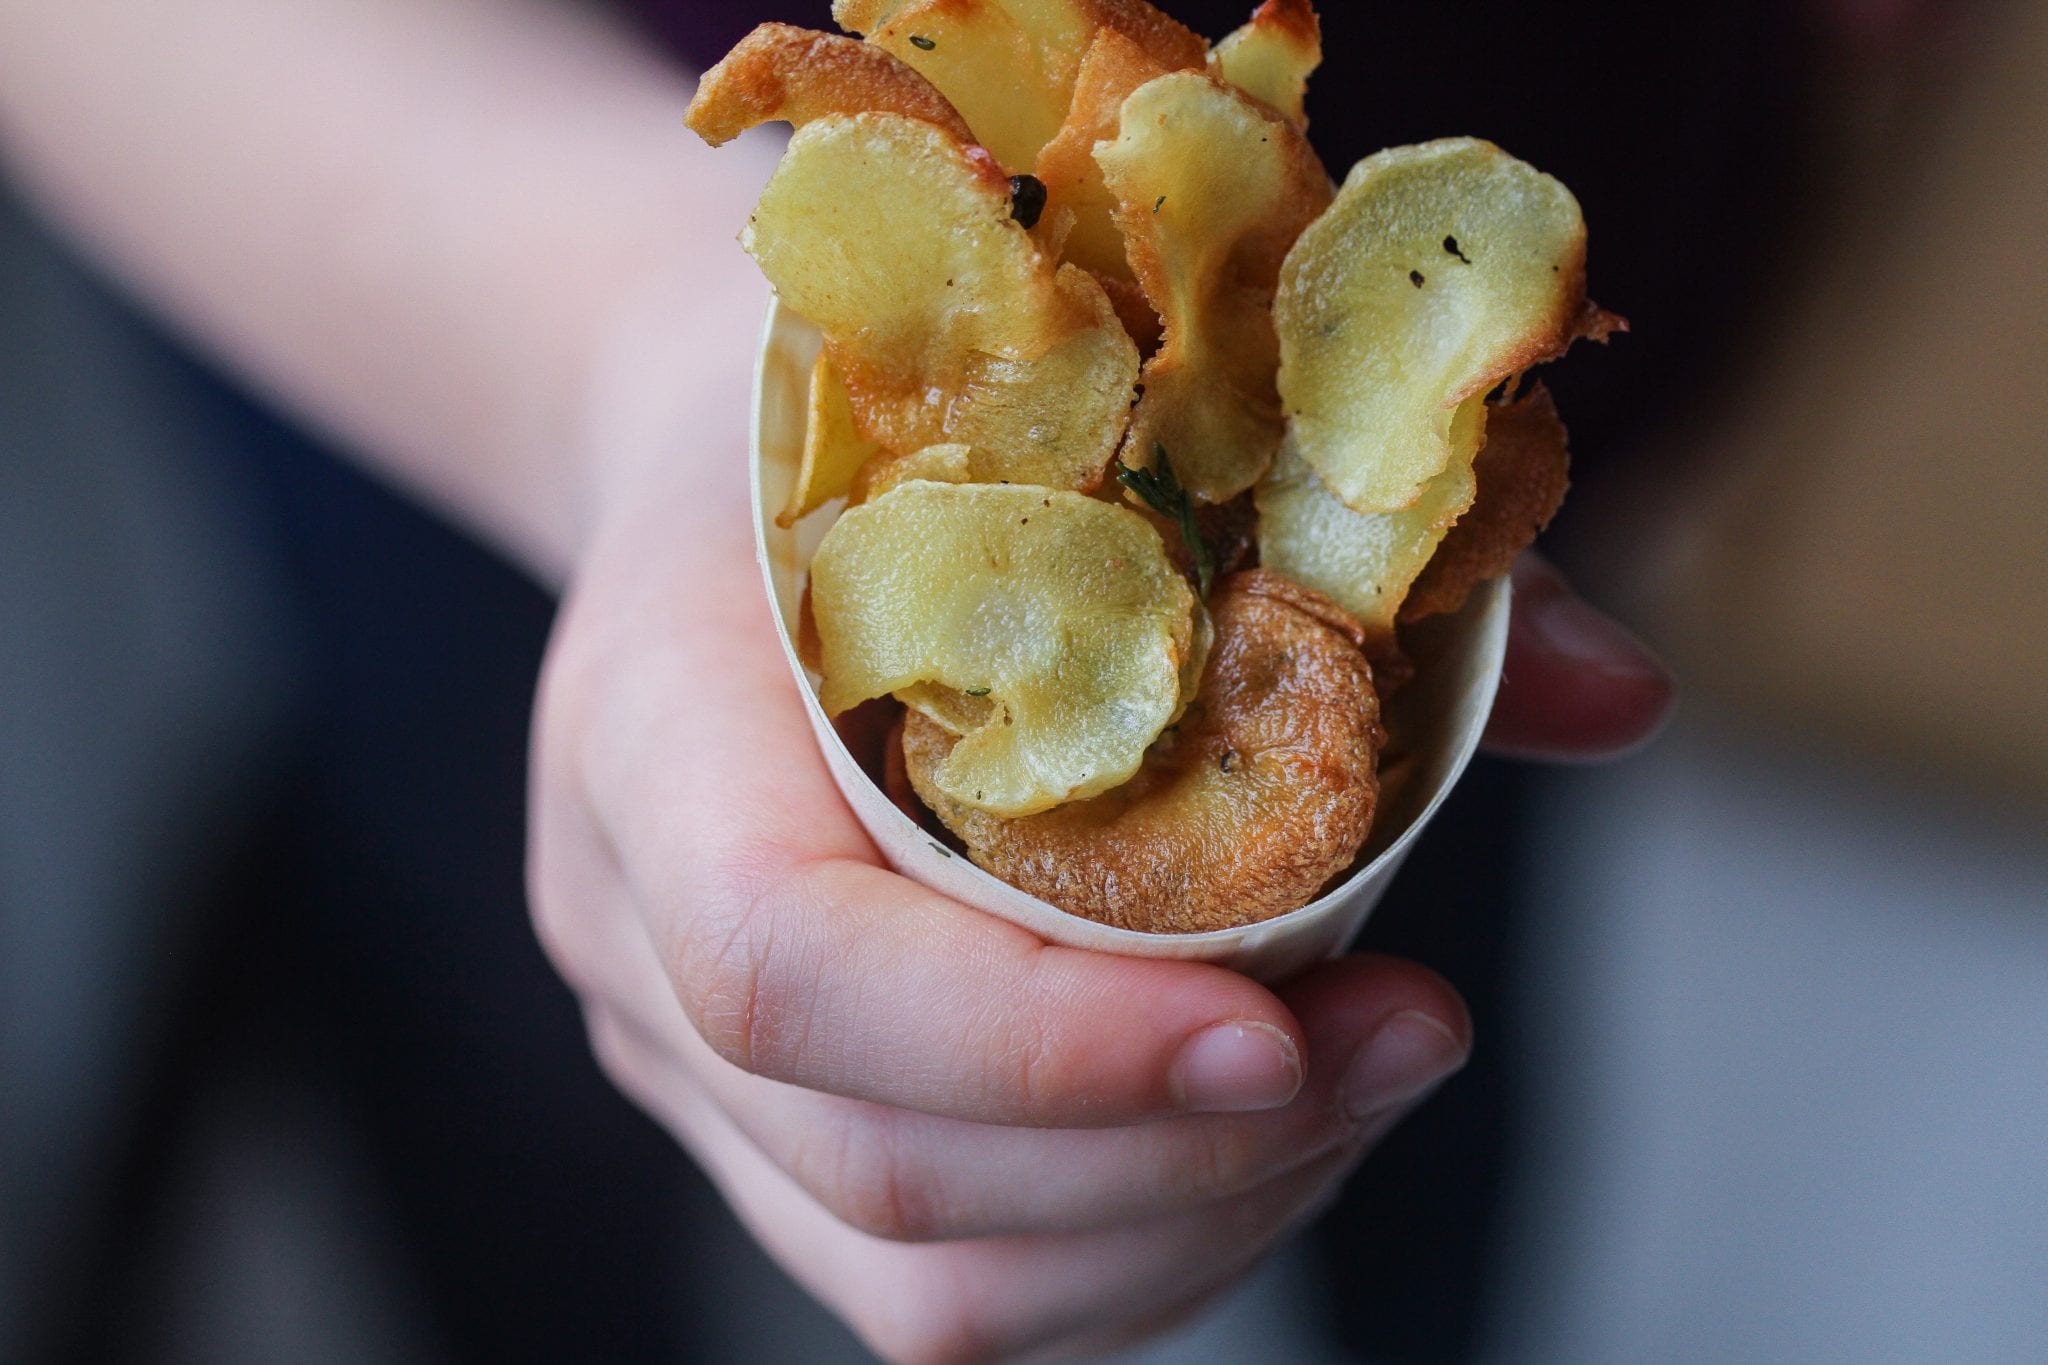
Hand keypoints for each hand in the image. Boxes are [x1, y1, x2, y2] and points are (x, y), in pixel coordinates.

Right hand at [529, 353, 1670, 1359]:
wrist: (721, 454)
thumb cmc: (886, 415)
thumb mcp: (1045, 408)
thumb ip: (1325, 549)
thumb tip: (1616, 698)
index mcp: (654, 715)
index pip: (783, 964)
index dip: (1032, 1039)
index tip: (1286, 1026)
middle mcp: (626, 913)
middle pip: (876, 1157)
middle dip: (1185, 1151)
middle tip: (1409, 1044)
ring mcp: (670, 1042)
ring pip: (913, 1267)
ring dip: (1186, 1219)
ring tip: (1363, 1089)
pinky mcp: (745, 1109)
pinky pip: (933, 1276)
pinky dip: (1132, 1245)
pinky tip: (1263, 1137)